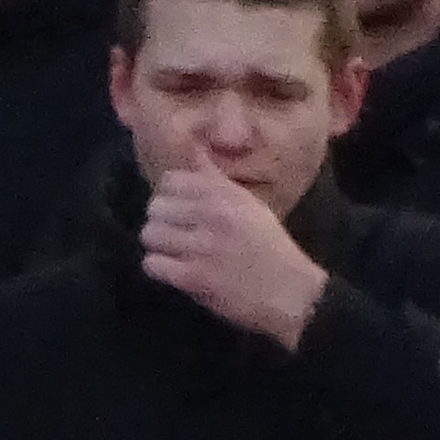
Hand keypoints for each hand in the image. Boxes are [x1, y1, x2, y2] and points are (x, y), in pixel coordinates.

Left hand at [136, 166, 329, 349]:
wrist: (289, 292)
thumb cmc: (268, 248)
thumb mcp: (249, 205)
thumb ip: (216, 181)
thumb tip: (190, 148)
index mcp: (228, 194)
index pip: (171, 179)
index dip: (169, 195)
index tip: (179, 209)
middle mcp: (214, 214)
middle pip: (155, 207)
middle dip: (161, 221)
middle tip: (176, 235)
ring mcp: (203, 246)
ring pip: (150, 234)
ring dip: (158, 245)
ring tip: (175, 253)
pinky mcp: (193, 276)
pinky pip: (152, 263)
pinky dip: (159, 268)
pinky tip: (174, 271)